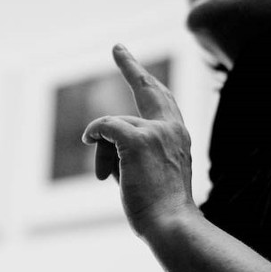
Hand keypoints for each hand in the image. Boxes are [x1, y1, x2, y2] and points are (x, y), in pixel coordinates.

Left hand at [82, 44, 197, 237]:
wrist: (171, 224)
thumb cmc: (160, 210)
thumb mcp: (150, 176)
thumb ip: (134, 154)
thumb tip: (102, 142)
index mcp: (178, 136)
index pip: (163, 101)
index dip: (148, 82)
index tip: (137, 66)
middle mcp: (171, 127)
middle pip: (147, 88)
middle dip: (130, 65)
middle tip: (118, 47)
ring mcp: (155, 131)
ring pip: (113, 125)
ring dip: (105, 152)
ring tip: (113, 179)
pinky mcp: (137, 139)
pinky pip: (104, 127)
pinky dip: (94, 135)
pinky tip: (92, 146)